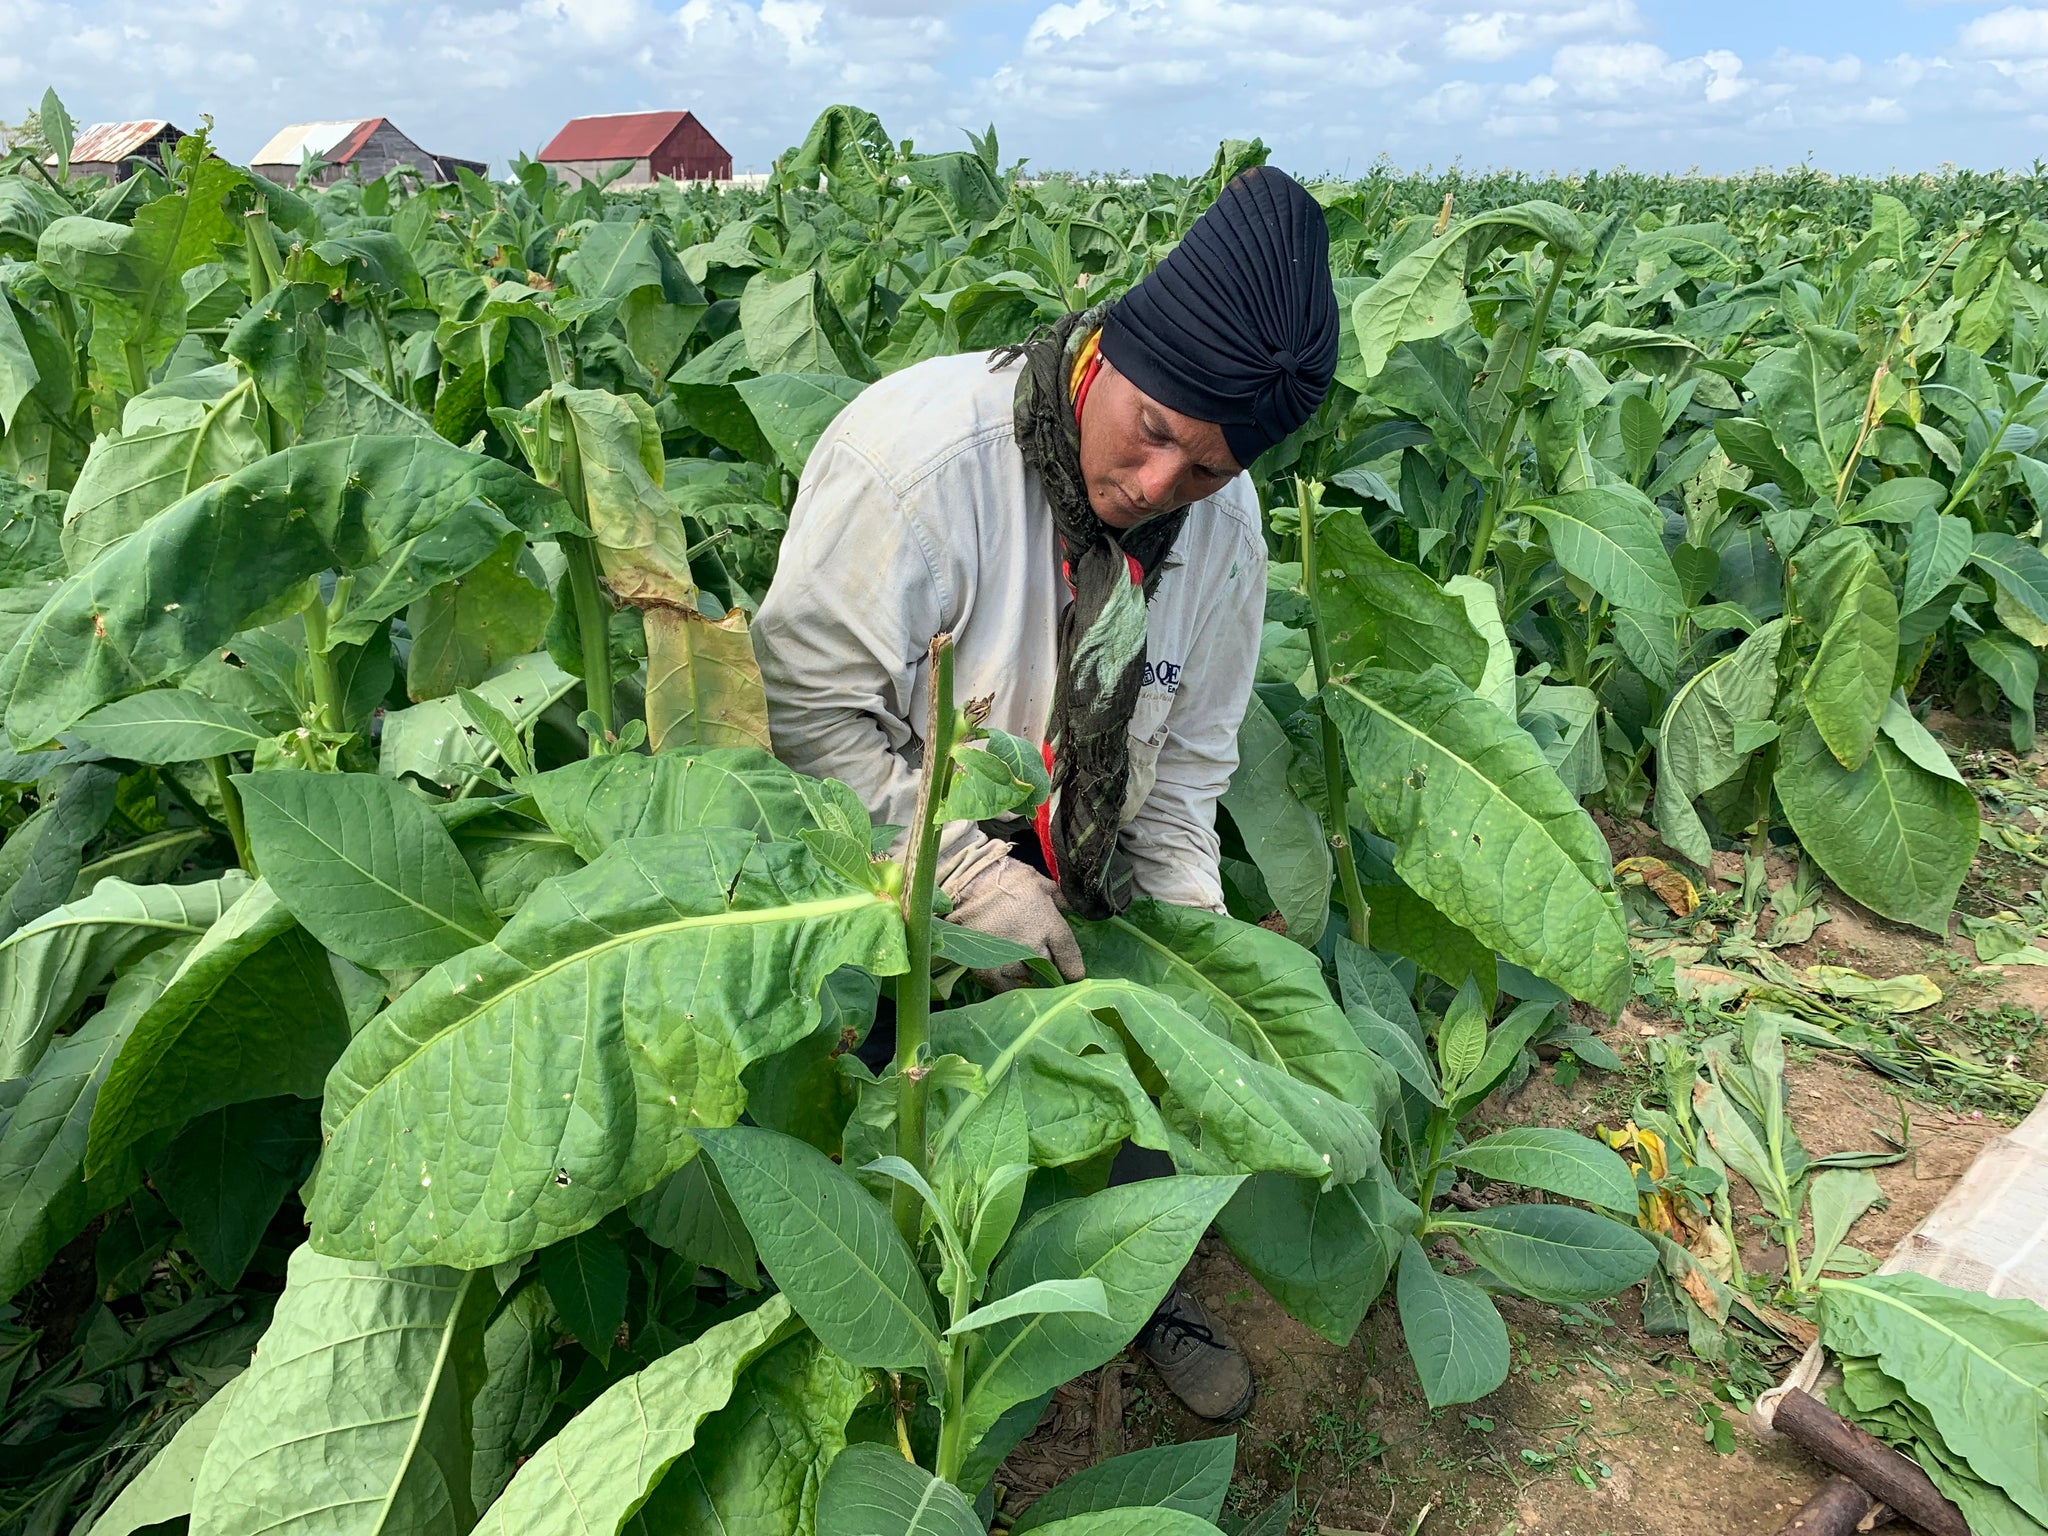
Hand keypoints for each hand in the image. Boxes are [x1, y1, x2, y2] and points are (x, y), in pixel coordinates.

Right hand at [942, 851, 1085, 991]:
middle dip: (1046, 961)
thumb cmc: (1005, 878)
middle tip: (1035, 949)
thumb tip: (1068, 908)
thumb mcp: (1040, 881)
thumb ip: (1058, 899)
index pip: (1071, 958)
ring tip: (1013, 951)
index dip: (1073, 968)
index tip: (1073, 973)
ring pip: (1026, 976)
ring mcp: (1012, 962)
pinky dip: (1006, 982)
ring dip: (1024, 968)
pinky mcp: (988, 972)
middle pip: (1049, 968)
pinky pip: (1004, 988)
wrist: (967, 883)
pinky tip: (1004, 971)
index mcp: (1050, 926)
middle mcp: (1035, 949)